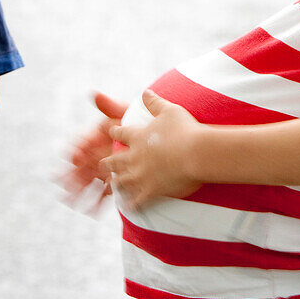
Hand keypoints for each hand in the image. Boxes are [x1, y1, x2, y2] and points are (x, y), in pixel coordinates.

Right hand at [61, 92, 127, 212]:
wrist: (158, 141)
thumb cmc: (138, 123)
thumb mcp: (126, 113)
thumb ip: (111, 106)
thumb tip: (94, 93)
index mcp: (97, 137)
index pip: (82, 142)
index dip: (78, 149)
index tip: (75, 156)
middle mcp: (97, 153)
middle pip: (80, 165)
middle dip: (70, 175)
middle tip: (61, 183)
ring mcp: (104, 169)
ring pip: (88, 181)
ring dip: (78, 192)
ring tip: (69, 202)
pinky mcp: (113, 182)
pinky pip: (102, 193)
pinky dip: (96, 202)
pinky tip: (91, 212)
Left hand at [103, 90, 202, 209]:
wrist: (196, 152)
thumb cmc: (185, 129)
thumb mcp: (169, 110)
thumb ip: (154, 102)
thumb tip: (145, 92)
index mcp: (138, 137)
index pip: (120, 133)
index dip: (114, 132)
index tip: (110, 132)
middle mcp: (134, 157)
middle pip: (115, 161)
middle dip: (107, 163)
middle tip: (103, 164)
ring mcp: (141, 176)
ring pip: (121, 182)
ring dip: (116, 183)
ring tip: (112, 185)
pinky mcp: (151, 191)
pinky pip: (137, 200)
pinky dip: (131, 204)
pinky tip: (128, 206)